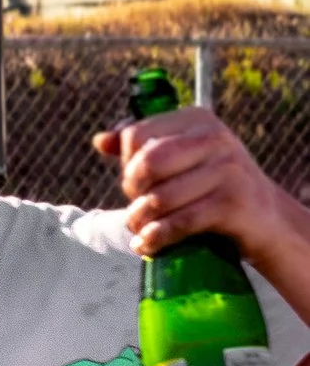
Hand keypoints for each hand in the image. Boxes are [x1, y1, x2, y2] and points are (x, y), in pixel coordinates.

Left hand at [100, 107, 306, 271]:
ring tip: (141, 231)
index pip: (137, 135)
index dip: (126, 164)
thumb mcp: (184, 158)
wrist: (266, 218)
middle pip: (146, 164)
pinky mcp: (232, 204)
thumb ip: (143, 147)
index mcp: (197, 120)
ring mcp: (227, 170)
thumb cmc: (213, 186)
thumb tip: (100, 140)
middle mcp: (214, 138)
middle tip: (137, 210)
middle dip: (133, 193)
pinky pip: (180, 222)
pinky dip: (157, 239)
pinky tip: (148, 246)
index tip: (136, 185)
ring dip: (141, 221)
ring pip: (160, 197)